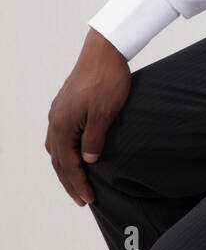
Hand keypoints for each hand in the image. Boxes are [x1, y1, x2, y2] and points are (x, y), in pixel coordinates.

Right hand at [45, 28, 130, 205]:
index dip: (78, 184)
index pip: (68, 165)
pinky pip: (60, 136)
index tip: (89, 200)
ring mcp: (58, 112)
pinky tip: (75, 153)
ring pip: (57, 149)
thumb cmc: (107, 79)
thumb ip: (94, 140)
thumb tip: (88, 161)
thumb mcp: (105, 113)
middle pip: (58, 160)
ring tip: (77, 182)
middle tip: (82, 200)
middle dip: (70, 182)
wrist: (104, 50)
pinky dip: (65, 151)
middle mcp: (55, 121)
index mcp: (62, 126)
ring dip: (66, 167)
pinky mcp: (65, 105)